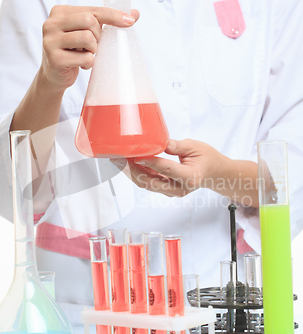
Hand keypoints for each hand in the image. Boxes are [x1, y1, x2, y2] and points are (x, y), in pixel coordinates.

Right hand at [39, 5, 139, 94]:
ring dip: (93, 49)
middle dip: (98, 35)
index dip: (113, 15)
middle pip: (90, 21)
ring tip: (86, 54)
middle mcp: (51, 23)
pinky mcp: (54, 58)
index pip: (92, 10)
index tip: (130, 21)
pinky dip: (88, 63)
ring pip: (87, 38)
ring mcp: (50, 41)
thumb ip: (106, 21)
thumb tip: (135, 13)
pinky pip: (85, 58)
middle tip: (93, 45)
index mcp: (60, 11)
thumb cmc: (73, 51)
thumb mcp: (87, 32)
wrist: (54, 75)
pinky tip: (80, 64)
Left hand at [111, 139, 258, 205]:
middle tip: (118, 158)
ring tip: (118, 160)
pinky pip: (149, 183)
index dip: (150, 161)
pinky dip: (138, 173)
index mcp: (190, 177)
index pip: (166, 168)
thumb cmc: (207, 158)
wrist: (215, 173)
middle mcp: (180, 188)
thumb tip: (156, 141)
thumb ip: (175, 146)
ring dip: (131, 172)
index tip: (136, 155)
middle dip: (132, 170)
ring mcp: (172, 192)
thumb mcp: (195, 146)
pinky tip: (128, 163)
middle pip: (151, 182)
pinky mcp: (167, 190)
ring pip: (147, 184)